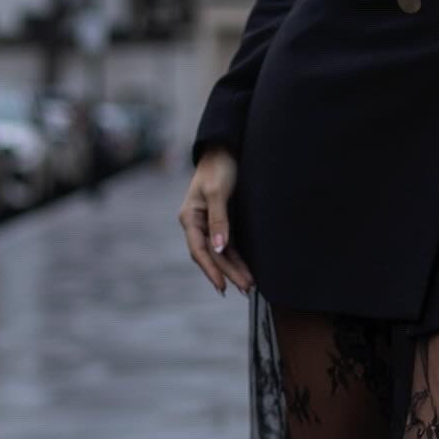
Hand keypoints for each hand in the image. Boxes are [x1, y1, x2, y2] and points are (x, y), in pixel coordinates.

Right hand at [179, 146, 254, 296]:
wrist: (226, 149)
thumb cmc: (219, 168)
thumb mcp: (217, 193)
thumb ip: (219, 221)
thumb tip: (219, 248)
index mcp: (190, 218)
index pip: (199, 251)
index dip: (211, 270)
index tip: (222, 286)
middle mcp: (198, 224)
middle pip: (213, 255)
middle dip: (228, 273)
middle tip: (246, 289)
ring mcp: (211, 225)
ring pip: (222, 253)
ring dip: (235, 269)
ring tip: (249, 285)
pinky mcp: (224, 222)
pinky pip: (230, 246)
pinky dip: (238, 258)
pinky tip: (247, 270)